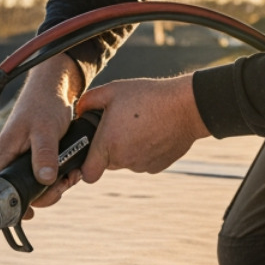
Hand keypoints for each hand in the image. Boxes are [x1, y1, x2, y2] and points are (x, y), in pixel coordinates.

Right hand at [0, 54, 84, 217]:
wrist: (55, 90)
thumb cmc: (43, 104)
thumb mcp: (45, 130)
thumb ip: (44, 154)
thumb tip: (45, 179)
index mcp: (4, 155)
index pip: (0, 190)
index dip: (14, 204)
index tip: (31, 212)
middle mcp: (12, 161)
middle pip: (23, 193)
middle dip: (46, 194)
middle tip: (62, 186)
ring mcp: (26, 161)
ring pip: (39, 187)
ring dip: (57, 186)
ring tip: (70, 175)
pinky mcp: (39, 160)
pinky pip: (48, 178)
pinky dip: (61, 178)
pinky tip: (71, 171)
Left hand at [76, 74, 209, 183]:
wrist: (186, 107)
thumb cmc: (148, 96)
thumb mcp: (113, 91)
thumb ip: (88, 102)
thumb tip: (78, 112)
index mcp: (108, 144)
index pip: (88, 173)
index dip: (85, 166)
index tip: (90, 154)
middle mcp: (124, 160)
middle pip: (107, 164)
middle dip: (108, 150)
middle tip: (118, 127)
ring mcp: (142, 165)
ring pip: (126, 162)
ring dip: (127, 149)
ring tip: (138, 126)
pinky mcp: (157, 166)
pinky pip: (143, 162)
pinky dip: (144, 151)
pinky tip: (151, 132)